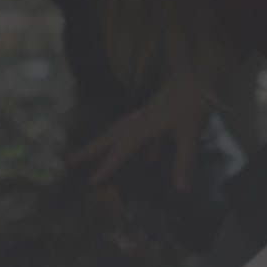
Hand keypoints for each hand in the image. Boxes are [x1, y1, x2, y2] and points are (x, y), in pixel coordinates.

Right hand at [64, 72, 213, 188]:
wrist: (199, 77)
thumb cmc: (193, 103)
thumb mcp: (190, 134)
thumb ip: (184, 162)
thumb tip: (181, 190)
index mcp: (143, 126)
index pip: (120, 151)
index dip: (106, 167)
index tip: (90, 182)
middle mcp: (138, 120)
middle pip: (108, 138)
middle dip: (88, 151)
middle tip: (67, 161)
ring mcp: (144, 115)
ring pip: (118, 133)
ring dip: (104, 146)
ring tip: (91, 157)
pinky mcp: (153, 113)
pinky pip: (137, 132)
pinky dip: (135, 145)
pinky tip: (148, 159)